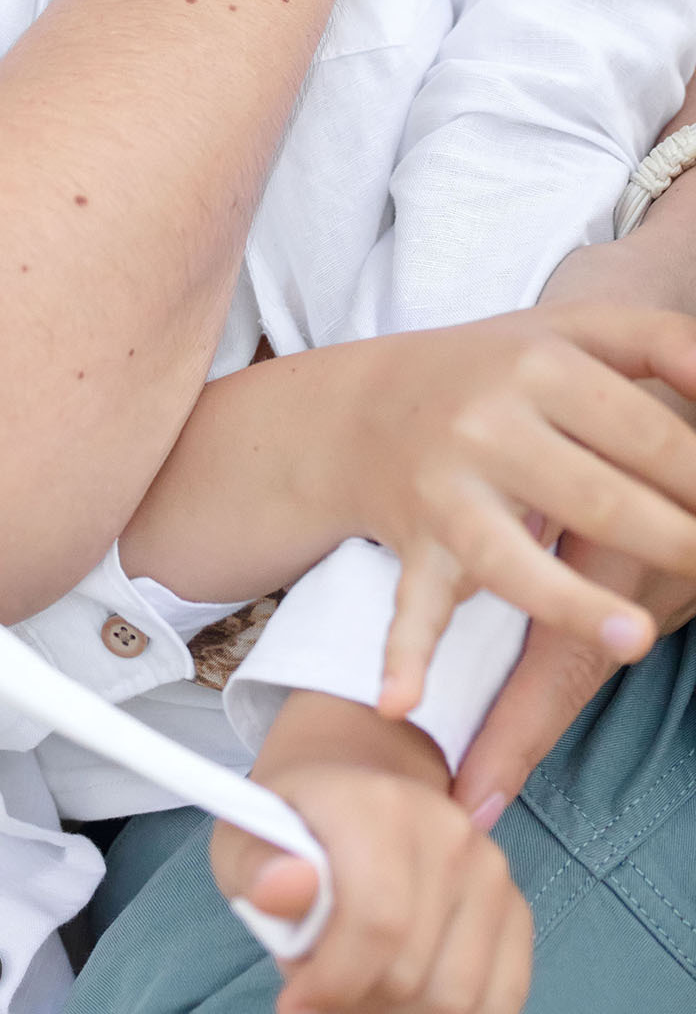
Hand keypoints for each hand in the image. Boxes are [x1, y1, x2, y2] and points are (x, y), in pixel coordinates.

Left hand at [214, 695, 529, 1013]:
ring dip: (400, 1012)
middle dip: (357, 1001)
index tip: (294, 1001)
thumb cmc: (296, 822)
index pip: (376, 923)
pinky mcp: (513, 907)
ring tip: (358, 985)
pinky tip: (405, 995)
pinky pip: (500, 999)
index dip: (333, 983)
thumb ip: (258, 868)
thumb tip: (283, 891)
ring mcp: (488, 869)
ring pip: (457, 998)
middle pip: (412, 972)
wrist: (354, 781)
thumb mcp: (248, 837)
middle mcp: (446, 830)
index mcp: (377, 803)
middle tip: (323, 987)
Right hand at [451, 112, 695, 814]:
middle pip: (595, 496)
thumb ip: (661, 340)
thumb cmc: (500, 369)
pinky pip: (415, 604)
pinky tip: (404, 700)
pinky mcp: (419, 544)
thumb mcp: (577, 331)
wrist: (365, 403)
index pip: (644, 430)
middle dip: (671, 540)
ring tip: (639, 638)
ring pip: (508, 557)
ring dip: (570, 602)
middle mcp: (488, 424)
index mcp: (539, 366)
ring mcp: (448, 487)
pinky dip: (405, 652)